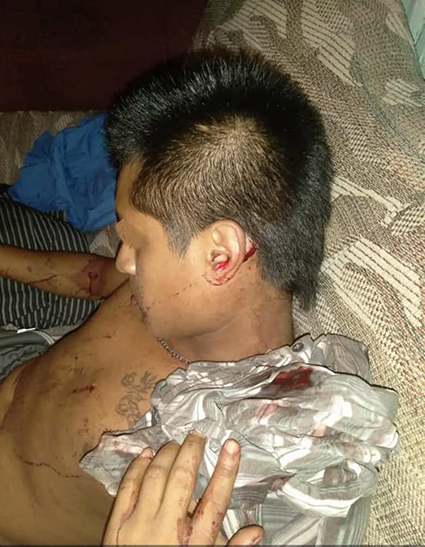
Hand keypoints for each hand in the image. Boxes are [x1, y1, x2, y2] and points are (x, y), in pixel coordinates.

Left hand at [103, 432, 263, 544]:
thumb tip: (256, 533)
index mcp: (195, 542)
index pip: (215, 500)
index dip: (226, 470)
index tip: (232, 445)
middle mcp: (167, 529)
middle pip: (182, 478)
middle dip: (192, 451)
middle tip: (198, 436)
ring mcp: (139, 524)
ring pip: (155, 475)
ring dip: (167, 454)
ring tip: (176, 444)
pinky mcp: (116, 524)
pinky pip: (127, 486)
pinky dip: (137, 466)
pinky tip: (147, 454)